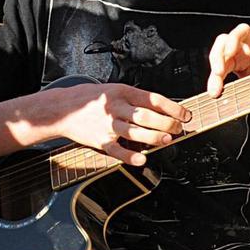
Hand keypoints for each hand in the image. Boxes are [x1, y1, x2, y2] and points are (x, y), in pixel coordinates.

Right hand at [41, 82, 189, 166]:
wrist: (63, 109)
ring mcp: (107, 125)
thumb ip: (136, 99)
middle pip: (146, 116)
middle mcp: (115, 107)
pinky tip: (142, 159)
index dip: (173, 108)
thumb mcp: (114, 90)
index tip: (185, 115)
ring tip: (167, 140)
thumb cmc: (92, 99)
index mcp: (122, 92)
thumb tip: (164, 109)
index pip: (153, 99)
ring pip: (134, 132)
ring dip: (154, 137)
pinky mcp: (100, 140)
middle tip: (178, 129)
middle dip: (166, 123)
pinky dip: (130, 156)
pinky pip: (117, 150)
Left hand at [205, 17, 249, 97]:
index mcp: (236, 61)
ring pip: (242, 30)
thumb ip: (233, 91)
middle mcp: (246, 49)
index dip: (214, 75)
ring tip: (230, 53)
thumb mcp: (249, 92)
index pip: (219, 60)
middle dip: (217, 54)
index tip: (214, 92)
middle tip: (219, 72)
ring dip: (233, 39)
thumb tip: (215, 96)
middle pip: (225, 40)